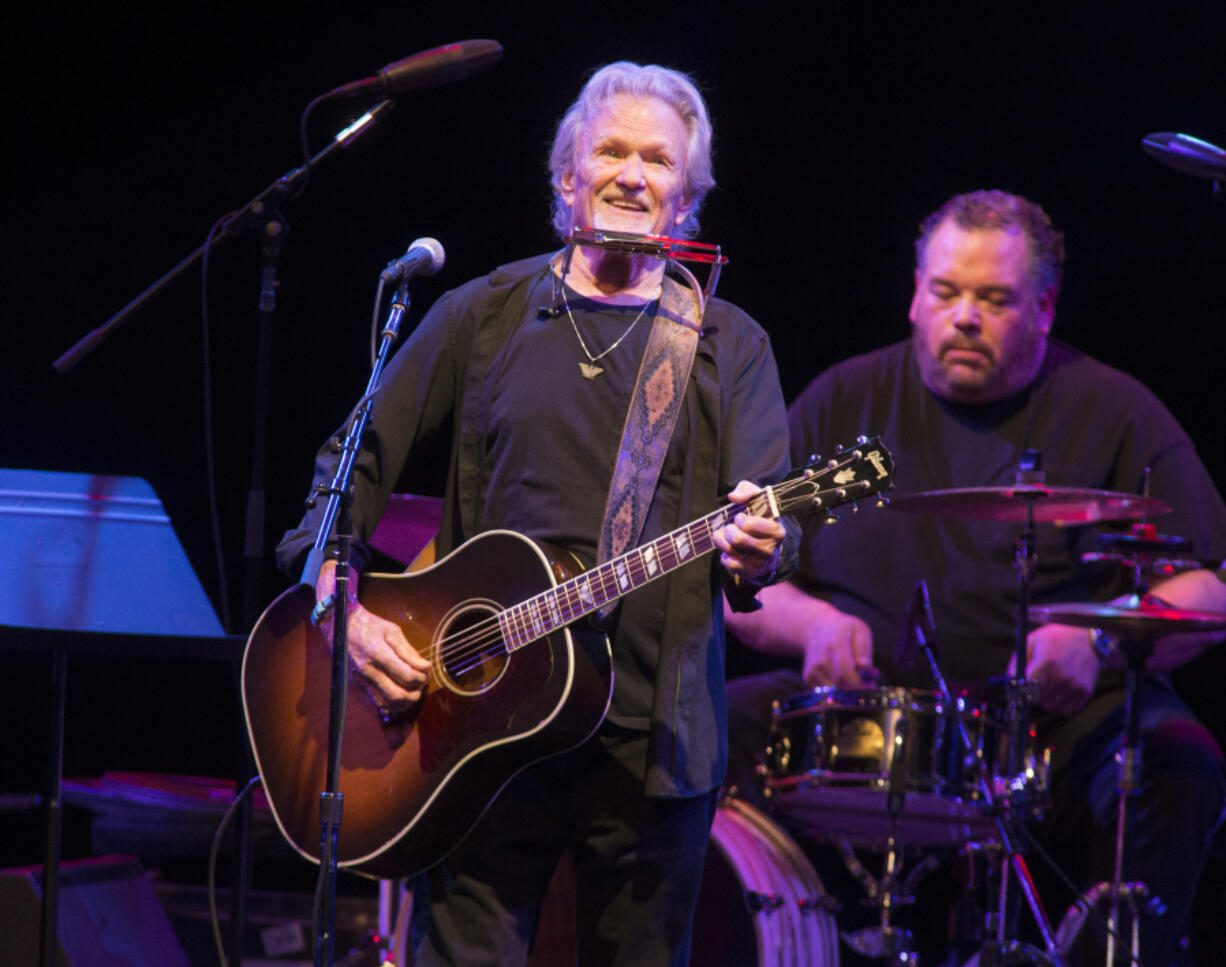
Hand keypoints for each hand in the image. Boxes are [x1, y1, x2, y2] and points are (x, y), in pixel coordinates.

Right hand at [316, 561, 430, 713]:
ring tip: (412, 690)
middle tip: (421, 684)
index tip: (427, 671)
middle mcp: (367, 671)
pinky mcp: (357, 686)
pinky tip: (400, 694)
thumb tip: (425, 666)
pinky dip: (391, 704)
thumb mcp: (391, 631)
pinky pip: (376, 703)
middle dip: (415, 693)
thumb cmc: (368, 626)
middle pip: (397, 694)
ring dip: (405, 702)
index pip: (406, 675)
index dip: (421, 677)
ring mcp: (360, 681)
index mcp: (377, 653)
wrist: (340, 626)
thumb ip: (408, 651)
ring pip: (387, 703)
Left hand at [713, 480, 785, 583]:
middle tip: (730, 527)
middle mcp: (771, 549)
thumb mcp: (756, 498)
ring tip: (725, 536)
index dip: (740, 520)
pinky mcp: (752, 574)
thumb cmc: (759, 517)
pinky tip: (730, 551)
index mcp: (777, 531)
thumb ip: (745, 490)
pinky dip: (725, 556)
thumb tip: (733, 497)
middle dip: (729, 530)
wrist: (766, 543)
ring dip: (723, 541)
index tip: (740, 518)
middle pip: (738, 539)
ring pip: (731, 552)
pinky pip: (730, 565)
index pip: (749, 525)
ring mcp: (762, 563)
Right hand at [800, 608, 877, 688]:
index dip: (859, 684)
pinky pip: (825, 693)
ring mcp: (812, 669)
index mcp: (835, 645)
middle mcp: (820, 659)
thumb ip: (864, 649)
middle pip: (840, 685)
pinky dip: (836, 691)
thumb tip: (865, 666)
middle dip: (856, 690)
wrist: (815, 627)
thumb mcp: (859, 630)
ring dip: (847, 692)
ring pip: (833, 692)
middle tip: (867, 685)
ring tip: (856, 680)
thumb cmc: (843, 630)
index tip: (871, 686)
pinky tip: (842, 680)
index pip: (845, 672)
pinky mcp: (808, 677)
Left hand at [1009, 623, 1099, 715]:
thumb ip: (1017, 662)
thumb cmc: (1056, 639)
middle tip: (1039, 680)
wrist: (1089, 639)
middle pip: (1038, 699)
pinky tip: (1062, 689)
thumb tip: (1009, 682)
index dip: (1022, 688)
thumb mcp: (1032, 641)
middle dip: (1034, 693)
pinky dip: (1061, 703)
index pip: (1027, 688)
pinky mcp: (1086, 693)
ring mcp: (1075, 687)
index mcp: (1046, 663)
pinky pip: (1066, 710)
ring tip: (1052, 682)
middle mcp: (1062, 677)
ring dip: (1047, 698)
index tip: (1021, 684)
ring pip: (1051, 706)